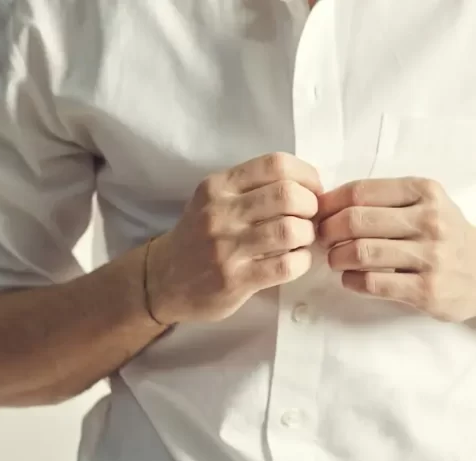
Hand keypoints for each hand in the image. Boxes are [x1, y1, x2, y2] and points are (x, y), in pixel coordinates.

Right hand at [146, 153, 321, 323]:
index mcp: (219, 186)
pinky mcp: (235, 280)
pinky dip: (302, 261)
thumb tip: (308, 186)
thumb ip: (252, 188)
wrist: (163, 280)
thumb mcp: (215, 201)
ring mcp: (226, 247)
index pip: (275, 164)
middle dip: (311, 206)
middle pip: (288, 195)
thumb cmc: (200, 237)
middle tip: (309, 218)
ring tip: (302, 241)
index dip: (306, 175)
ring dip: (307, 235)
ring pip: (290, 230)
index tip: (312, 191)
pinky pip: (286, 265)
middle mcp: (220, 212)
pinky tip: (295, 260)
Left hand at [317, 178, 475, 321]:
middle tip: (323, 239)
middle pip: (356, 220)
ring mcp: (431, 257)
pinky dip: (352, 281)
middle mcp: (430, 220)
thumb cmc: (447, 235)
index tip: (319, 214)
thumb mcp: (427, 203)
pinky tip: (352, 279)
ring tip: (336, 260)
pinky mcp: (427, 290)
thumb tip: (327, 205)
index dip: (330, 204)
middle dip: (328, 231)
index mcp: (425, 191)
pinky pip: (374, 283)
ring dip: (337, 257)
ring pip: (362, 252)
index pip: (361, 191)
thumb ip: (386, 200)